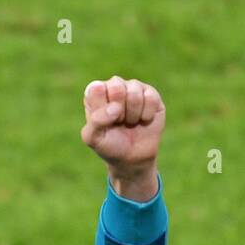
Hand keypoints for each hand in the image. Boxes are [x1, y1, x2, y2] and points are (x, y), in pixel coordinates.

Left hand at [81, 76, 165, 193]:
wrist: (131, 158)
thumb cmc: (109, 145)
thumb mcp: (93, 138)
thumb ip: (96, 121)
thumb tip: (116, 107)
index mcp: (95, 92)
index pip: (96, 88)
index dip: (102, 108)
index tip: (104, 121)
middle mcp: (114, 86)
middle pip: (116, 86)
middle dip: (119, 110)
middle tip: (118, 122)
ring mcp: (133, 88)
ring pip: (134, 91)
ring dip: (133, 114)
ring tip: (130, 122)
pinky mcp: (151, 94)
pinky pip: (150, 97)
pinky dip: (146, 114)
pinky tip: (143, 120)